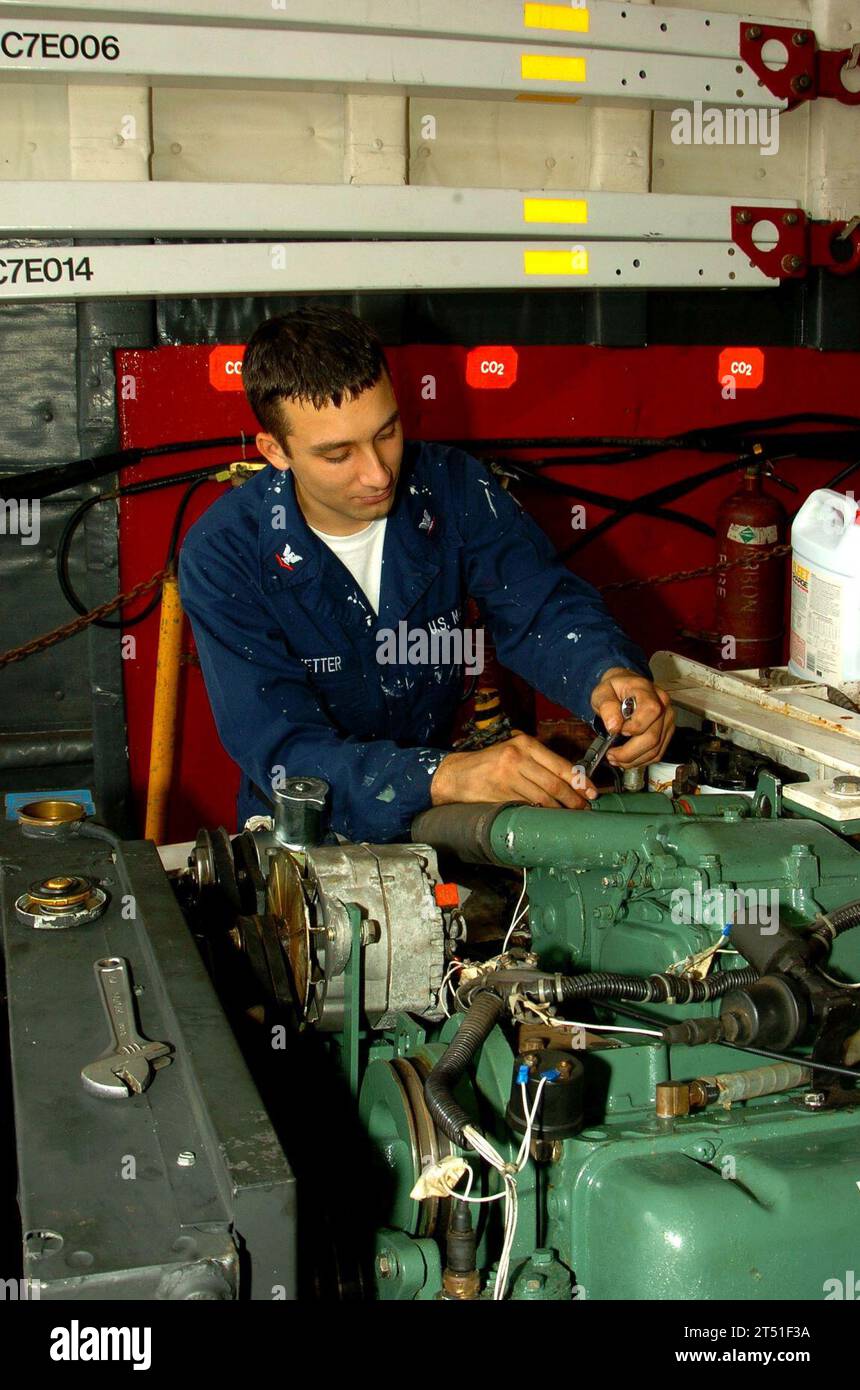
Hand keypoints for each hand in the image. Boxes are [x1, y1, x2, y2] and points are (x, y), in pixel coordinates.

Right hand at [430, 732, 597, 809]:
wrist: (456, 774)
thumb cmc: (490, 763)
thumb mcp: (514, 752)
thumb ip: (539, 762)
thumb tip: (572, 779)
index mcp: (525, 743)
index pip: (560, 765)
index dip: (580, 781)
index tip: (592, 792)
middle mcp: (518, 757)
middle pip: (555, 784)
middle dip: (574, 799)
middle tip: (585, 809)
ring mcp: (509, 776)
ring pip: (544, 797)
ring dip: (560, 810)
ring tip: (571, 816)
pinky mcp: (501, 793)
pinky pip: (528, 805)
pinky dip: (542, 813)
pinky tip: (549, 817)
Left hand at [589, 667, 674, 768]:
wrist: (624, 686)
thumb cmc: (615, 689)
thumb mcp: (602, 692)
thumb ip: (607, 706)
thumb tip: (614, 726)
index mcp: (647, 691)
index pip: (651, 711)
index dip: (635, 726)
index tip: (618, 731)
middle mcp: (663, 705)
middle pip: (653, 736)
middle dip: (629, 752)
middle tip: (611, 755)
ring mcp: (667, 720)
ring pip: (656, 749)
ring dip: (634, 759)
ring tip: (616, 759)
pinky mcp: (666, 732)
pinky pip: (657, 753)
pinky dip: (641, 760)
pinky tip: (627, 759)